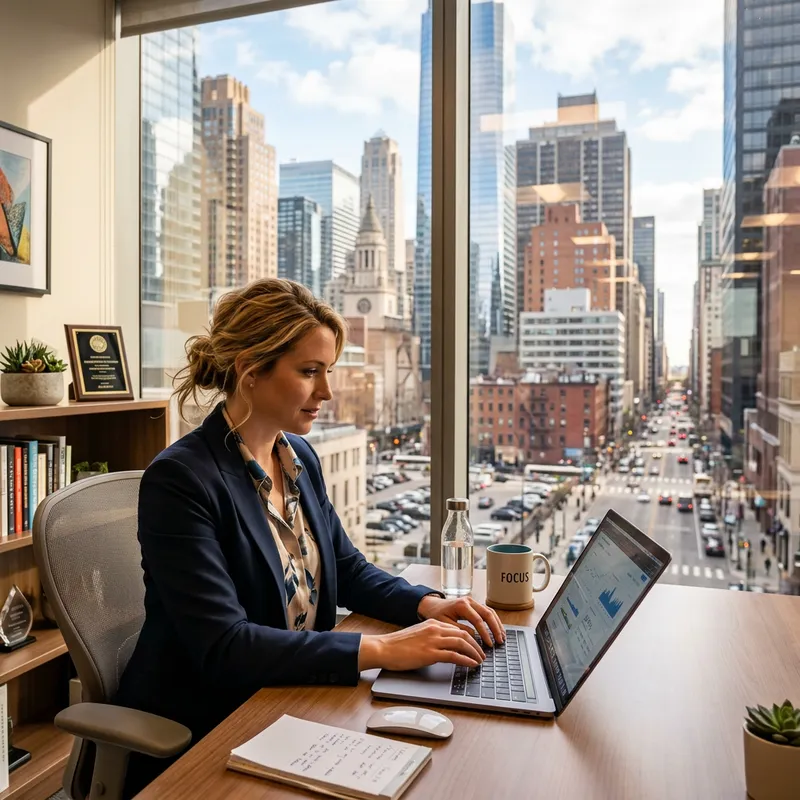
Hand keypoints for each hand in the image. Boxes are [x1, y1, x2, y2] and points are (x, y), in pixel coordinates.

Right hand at [358, 620, 485, 671]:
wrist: (383, 648)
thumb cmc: (397, 645)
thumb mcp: (418, 635)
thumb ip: (432, 637)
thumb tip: (444, 646)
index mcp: (433, 623)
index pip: (458, 629)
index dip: (471, 638)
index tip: (476, 646)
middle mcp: (435, 628)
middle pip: (464, 634)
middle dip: (476, 645)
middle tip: (482, 654)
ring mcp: (433, 640)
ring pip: (462, 643)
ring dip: (474, 653)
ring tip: (480, 661)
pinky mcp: (430, 653)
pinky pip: (454, 655)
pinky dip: (466, 660)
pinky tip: (471, 665)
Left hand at [417, 595, 504, 647]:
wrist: (432, 606)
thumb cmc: (437, 615)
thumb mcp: (445, 624)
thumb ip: (459, 630)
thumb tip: (473, 636)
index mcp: (461, 605)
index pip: (478, 620)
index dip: (485, 633)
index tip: (489, 644)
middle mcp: (469, 601)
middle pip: (487, 613)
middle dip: (495, 628)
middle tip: (500, 641)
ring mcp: (472, 601)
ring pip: (490, 611)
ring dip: (497, 624)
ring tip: (502, 636)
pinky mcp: (474, 604)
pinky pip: (487, 611)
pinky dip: (494, 620)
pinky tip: (498, 629)